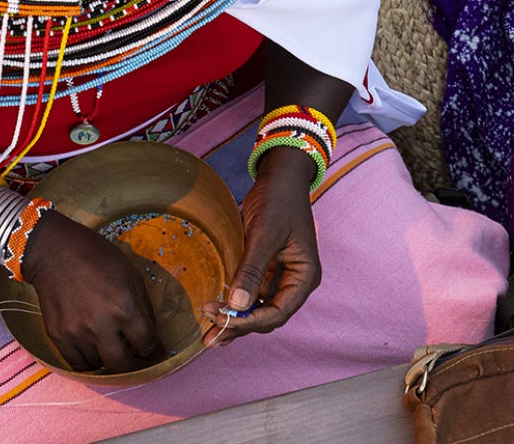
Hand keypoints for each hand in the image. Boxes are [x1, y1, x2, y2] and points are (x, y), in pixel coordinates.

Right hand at [21, 211, 164, 371]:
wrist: (54, 250)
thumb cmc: (96, 256)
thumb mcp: (130, 273)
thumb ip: (142, 307)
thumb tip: (148, 335)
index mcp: (123, 305)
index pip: (146, 343)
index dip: (154, 350)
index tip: (154, 352)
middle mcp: (100, 323)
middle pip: (123, 365)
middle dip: (135, 366)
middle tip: (137, 361)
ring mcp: (76, 332)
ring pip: (100, 366)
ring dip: (109, 359)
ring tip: (111, 345)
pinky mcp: (57, 335)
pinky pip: (77, 364)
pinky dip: (89, 361)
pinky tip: (94, 349)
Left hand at [200, 148, 320, 345]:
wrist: (280, 177)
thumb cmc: (278, 200)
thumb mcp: (265, 233)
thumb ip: (252, 269)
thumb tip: (237, 304)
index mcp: (305, 276)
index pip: (278, 312)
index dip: (249, 321)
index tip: (222, 319)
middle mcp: (295, 282)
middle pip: (268, 316)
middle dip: (239, 326)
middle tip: (209, 336)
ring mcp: (280, 278)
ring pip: (258, 310)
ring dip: (235, 321)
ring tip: (208, 334)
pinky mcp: (265, 271)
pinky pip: (250, 294)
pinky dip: (234, 305)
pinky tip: (216, 311)